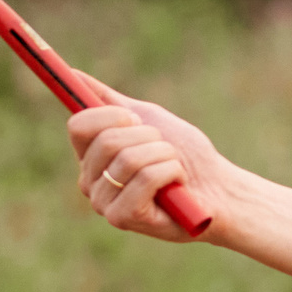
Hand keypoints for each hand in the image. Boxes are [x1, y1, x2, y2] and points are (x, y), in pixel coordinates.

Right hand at [68, 76, 223, 242]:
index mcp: (90, 157)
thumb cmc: (185, 155)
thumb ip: (109, 100)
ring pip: (130, 159)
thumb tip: (73, 73)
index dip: (111, 117)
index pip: (78, 126)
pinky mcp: (123, 218)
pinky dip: (171, 173)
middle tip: (163, 149)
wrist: (218, 190)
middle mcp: (90, 182)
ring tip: (174, 168)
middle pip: (106, 141)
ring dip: (165, 155)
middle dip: (148, 137)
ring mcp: (104, 203)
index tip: (136, 120)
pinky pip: (147, 178)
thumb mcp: (148, 119)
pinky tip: (176, 186)